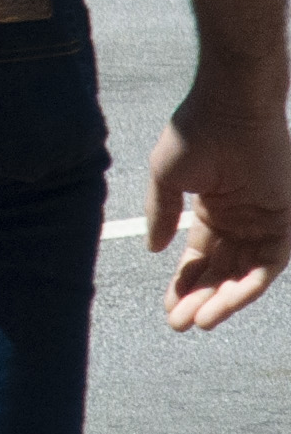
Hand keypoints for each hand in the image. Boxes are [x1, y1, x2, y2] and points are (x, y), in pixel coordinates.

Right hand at [146, 80, 290, 329]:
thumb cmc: (193, 135)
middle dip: (198, 299)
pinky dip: (246, 287)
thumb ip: (161, 214)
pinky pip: (267, 266)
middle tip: (177, 324)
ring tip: (197, 321)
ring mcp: (262, 225)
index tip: (167, 309)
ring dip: (221, 301)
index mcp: (212, 212)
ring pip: (244, 276)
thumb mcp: (166, 178)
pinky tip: (222, 304)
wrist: (229, 110)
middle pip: (220, 272)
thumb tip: (155, 250)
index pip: (199, 259)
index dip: (183, 284)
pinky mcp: (283, 225)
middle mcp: (239, 223)